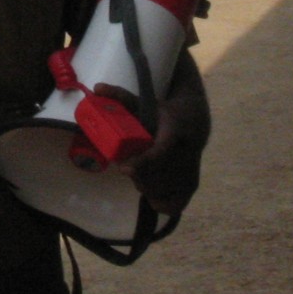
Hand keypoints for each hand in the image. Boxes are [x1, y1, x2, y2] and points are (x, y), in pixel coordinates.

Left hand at [94, 83, 201, 215]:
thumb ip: (121, 97)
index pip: (160, 152)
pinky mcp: (193, 185)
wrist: (196, 121)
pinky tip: (152, 186)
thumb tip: (96, 88)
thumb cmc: (165, 112)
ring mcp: (192, 171)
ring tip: (140, 173)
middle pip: (156, 176)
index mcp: (176, 130)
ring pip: (161, 191)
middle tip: (127, 166)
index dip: (142, 163)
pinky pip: (172, 205)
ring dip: (145, 186)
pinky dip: (158, 200)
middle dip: (138, 175)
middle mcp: (188, 153)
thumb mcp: (146, 102)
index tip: (123, 168)